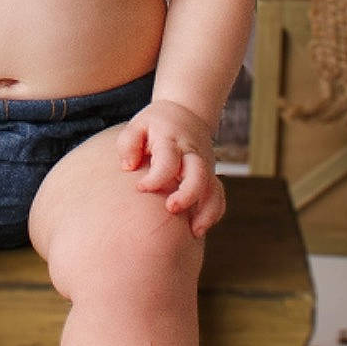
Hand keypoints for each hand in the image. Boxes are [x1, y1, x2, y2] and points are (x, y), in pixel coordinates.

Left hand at [118, 99, 225, 236]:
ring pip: (213, 188)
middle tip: (172, 209)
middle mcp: (191, 154)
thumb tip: (128, 166)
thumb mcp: (137, 125)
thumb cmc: (155, 125)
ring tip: (194, 232)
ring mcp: (205, 166)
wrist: (186, 113)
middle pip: (198, 174)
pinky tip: (198, 229)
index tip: (141, 189)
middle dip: (188, 194)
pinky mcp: (210, 176)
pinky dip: (213, 213)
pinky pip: (218, 196)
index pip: (168, 161)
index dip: (156, 178)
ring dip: (207, 211)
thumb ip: (128, 144)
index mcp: (171, 141)